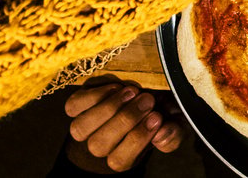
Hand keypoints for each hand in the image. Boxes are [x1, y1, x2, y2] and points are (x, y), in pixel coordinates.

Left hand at [64, 81, 184, 173]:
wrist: (140, 92)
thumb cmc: (158, 111)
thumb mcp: (173, 123)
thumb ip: (172, 134)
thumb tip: (162, 134)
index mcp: (121, 156)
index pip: (119, 160)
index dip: (137, 139)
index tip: (157, 117)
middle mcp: (99, 145)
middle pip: (99, 145)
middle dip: (126, 120)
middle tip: (148, 100)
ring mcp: (84, 126)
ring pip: (82, 128)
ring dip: (109, 108)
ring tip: (132, 92)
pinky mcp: (76, 105)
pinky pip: (74, 107)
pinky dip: (94, 96)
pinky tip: (116, 87)